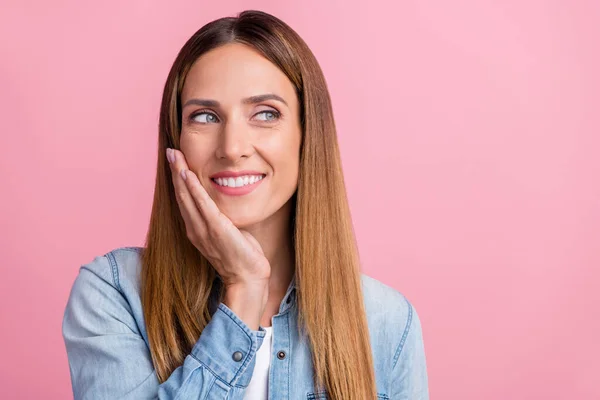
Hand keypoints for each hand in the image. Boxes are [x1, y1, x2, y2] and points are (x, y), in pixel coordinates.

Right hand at [166, 148, 270, 289]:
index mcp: (197, 229)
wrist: (247, 277)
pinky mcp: (215, 229)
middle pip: (181, 195)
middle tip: (170, 151)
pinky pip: (202, 204)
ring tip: (175, 156)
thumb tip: (223, 207)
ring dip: (180, 174)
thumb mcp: (228, 232)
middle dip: (175, 171)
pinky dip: (193, 188)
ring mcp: (203, 229)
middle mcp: (195, 228)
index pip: (185, 200)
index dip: (179, 180)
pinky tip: (188, 174)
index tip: (176, 162)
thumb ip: (221, 219)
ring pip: (187, 196)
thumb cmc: (241, 256)